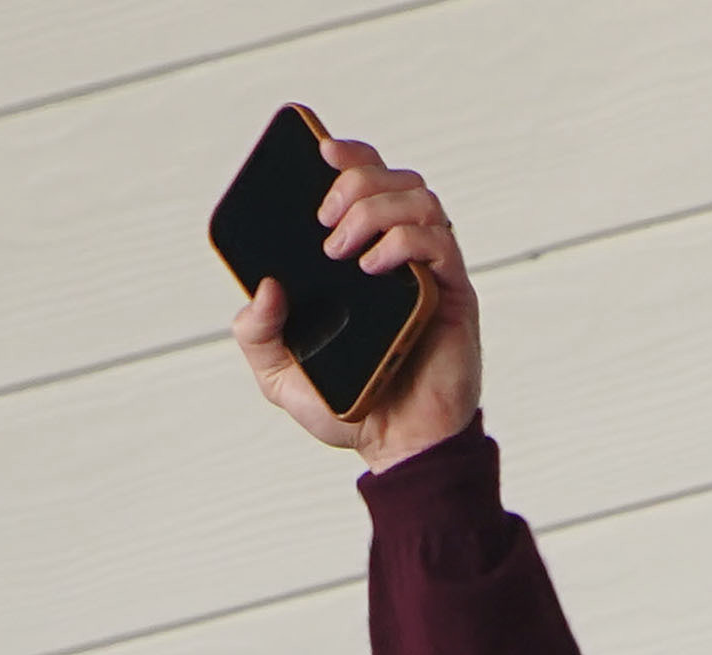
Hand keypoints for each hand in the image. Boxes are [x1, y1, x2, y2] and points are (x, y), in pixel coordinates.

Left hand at [234, 131, 476, 469]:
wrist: (397, 448)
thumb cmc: (349, 407)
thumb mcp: (280, 375)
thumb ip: (258, 334)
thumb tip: (260, 289)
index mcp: (363, 255)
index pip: (366, 181)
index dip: (350, 154)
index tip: (320, 150)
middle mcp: (399, 254)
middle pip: (393, 178)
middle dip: (356, 180)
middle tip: (325, 218)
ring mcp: (429, 271)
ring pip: (419, 199)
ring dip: (377, 208)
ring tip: (342, 249)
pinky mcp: (453, 294)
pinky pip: (440, 242)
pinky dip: (404, 241)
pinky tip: (373, 267)